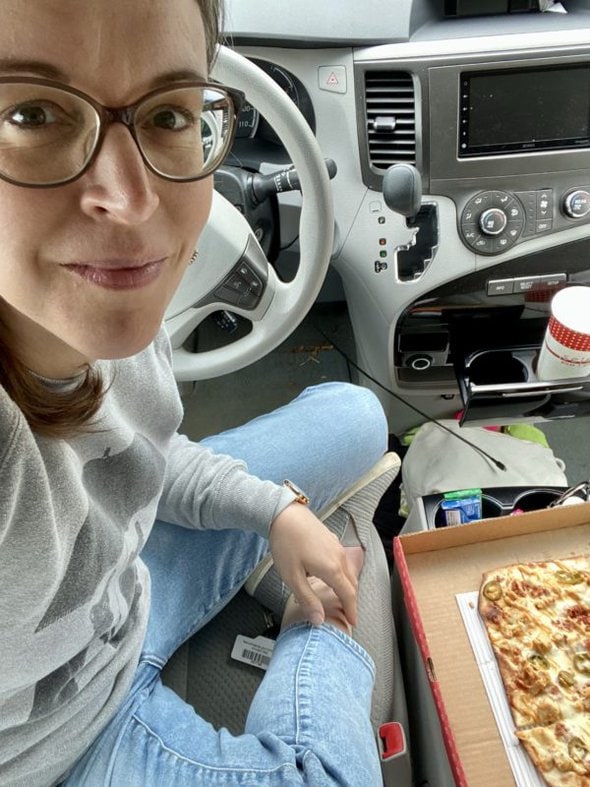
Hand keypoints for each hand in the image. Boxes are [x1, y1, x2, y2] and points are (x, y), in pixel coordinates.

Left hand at [268, 502, 358, 626]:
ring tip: (341, 598)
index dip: (351, 610)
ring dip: (348, 586)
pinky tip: (333, 575)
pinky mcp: (332, 539)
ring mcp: (337, 547)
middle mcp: (340, 558)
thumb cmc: (286, 545)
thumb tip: (319, 620)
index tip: (353, 622)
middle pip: (352, 584)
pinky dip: (344, 574)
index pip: (348, 595)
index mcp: (332, 570)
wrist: (284, 514)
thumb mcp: (293, 577)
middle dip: (351, 600)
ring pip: (349, 571)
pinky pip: (343, 561)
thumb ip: (308, 599)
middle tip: (348, 614)